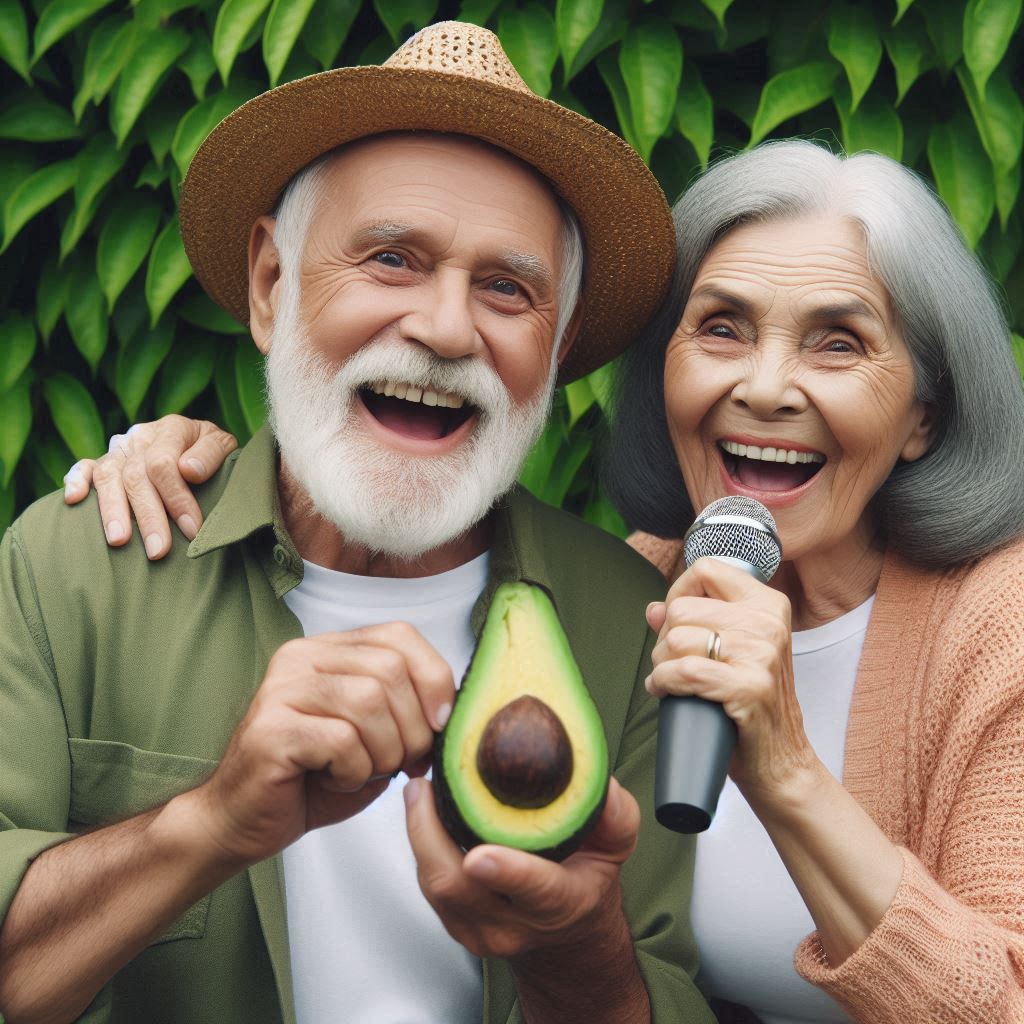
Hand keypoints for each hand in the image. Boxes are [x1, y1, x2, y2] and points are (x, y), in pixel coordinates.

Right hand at [63, 415, 236, 558]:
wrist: (202, 447)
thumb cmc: (214, 455)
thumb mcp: (224, 447)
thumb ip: (211, 454)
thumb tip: (188, 470)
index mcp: (172, 429)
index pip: (164, 464)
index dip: (177, 498)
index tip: (191, 529)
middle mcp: (141, 437)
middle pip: (136, 476)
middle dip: (148, 516)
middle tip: (158, 550)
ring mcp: (120, 449)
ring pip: (108, 476)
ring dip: (113, 510)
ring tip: (119, 541)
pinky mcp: (104, 462)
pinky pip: (83, 468)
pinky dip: (75, 481)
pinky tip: (74, 500)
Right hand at [189, 622, 453, 867]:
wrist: (242, 822)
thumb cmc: (313, 779)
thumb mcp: (374, 735)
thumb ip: (407, 709)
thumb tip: (450, 710)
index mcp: (329, 649)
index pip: (400, 635)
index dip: (434, 679)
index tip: (440, 725)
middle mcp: (301, 657)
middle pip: (391, 670)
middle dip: (413, 727)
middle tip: (402, 763)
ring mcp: (281, 689)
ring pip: (369, 702)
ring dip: (384, 751)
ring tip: (366, 771)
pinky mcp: (270, 729)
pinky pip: (342, 741)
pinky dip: (355, 772)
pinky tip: (336, 781)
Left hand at [404, 775, 638, 959]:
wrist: (565, 930)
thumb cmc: (587, 877)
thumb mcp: (615, 846)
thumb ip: (617, 817)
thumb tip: (605, 787)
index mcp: (562, 903)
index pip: (537, 890)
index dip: (508, 873)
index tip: (482, 854)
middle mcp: (516, 925)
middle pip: (461, 890)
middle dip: (431, 838)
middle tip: (425, 786)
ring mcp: (480, 929)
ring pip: (437, 886)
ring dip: (420, 835)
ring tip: (420, 790)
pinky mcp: (454, 922)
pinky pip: (429, 883)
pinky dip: (421, 844)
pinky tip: (423, 810)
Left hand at [645, 557, 814, 801]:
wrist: (782, 762)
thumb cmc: (751, 706)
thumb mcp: (731, 654)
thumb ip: (694, 624)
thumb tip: (654, 608)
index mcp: (767, 604)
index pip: (706, 569)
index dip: (678, 592)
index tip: (675, 621)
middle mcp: (768, 623)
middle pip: (682, 608)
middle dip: (665, 639)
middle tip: (672, 663)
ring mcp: (761, 654)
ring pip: (676, 639)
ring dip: (661, 664)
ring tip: (671, 680)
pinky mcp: (749, 687)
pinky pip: (683, 672)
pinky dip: (663, 683)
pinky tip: (665, 692)